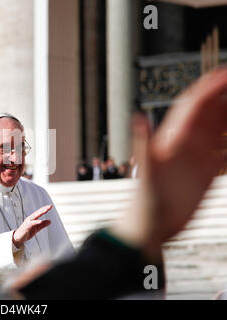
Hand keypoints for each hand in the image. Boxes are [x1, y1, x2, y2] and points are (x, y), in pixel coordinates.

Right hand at [12, 205, 51, 247]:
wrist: (19, 238)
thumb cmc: (27, 232)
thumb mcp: (37, 228)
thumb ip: (43, 224)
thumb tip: (50, 221)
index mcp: (33, 218)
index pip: (40, 212)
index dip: (45, 209)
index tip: (51, 206)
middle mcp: (30, 219)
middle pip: (38, 212)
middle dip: (44, 209)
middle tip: (50, 206)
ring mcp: (28, 222)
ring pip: (35, 216)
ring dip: (40, 213)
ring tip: (46, 210)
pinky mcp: (26, 226)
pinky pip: (32, 223)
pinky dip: (36, 222)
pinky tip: (40, 221)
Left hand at [111, 68, 226, 260]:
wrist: (148, 228)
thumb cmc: (143, 202)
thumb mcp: (145, 172)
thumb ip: (142, 144)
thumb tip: (137, 117)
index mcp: (170, 140)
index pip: (193, 107)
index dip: (210, 89)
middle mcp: (184, 145)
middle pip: (210, 113)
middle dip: (226, 96)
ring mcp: (196, 159)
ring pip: (220, 131)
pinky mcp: (205, 175)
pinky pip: (225, 155)